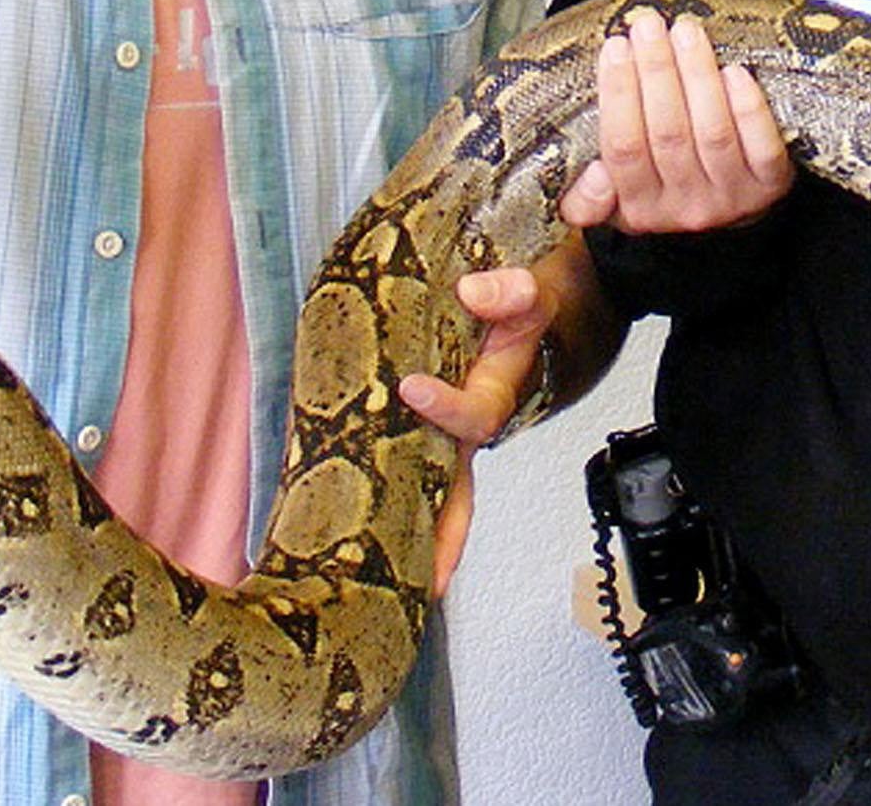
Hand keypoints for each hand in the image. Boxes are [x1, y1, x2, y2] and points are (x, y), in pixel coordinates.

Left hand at [397, 259, 563, 598]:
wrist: (523, 312)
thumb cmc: (520, 312)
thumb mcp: (527, 294)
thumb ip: (510, 292)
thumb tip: (473, 293)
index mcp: (492, 400)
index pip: (473, 418)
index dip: (445, 408)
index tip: (412, 388)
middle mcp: (465, 432)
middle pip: (458, 495)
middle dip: (444, 537)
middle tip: (423, 577)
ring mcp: (439, 439)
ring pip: (428, 495)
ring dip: (408, 534)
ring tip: (371, 573)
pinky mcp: (411, 434)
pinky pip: (398, 471)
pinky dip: (378, 500)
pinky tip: (342, 525)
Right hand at [558, 6, 794, 233]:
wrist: (733, 216)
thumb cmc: (668, 187)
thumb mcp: (617, 203)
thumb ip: (587, 199)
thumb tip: (593, 174)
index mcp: (640, 207)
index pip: (622, 148)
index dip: (618, 94)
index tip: (615, 46)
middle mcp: (686, 207)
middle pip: (668, 133)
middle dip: (656, 70)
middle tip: (648, 25)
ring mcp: (732, 197)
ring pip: (712, 132)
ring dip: (698, 75)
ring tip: (686, 31)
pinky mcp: (770, 184)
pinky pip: (761, 147)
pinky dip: (748, 108)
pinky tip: (733, 71)